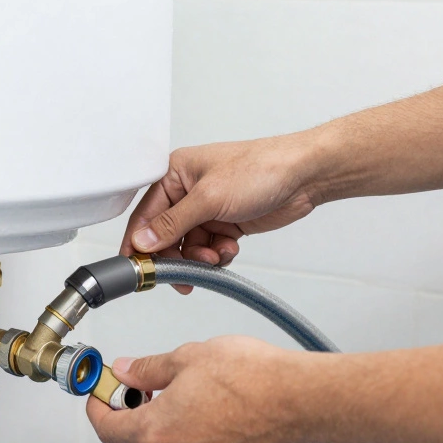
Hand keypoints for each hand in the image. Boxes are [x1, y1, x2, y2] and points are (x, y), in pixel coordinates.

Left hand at [85, 336, 321, 442]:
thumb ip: (148, 369)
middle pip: (137, 440)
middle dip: (133, 411)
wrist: (302, 400)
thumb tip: (127, 372)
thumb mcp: (187, 359)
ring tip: (184, 389)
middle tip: (142, 384)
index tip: (99, 394)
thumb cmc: (251, 378)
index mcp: (157, 432)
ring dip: (165, 422)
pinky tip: (208, 406)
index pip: (107, 430)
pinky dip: (191, 432)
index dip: (97, 409)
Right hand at [122, 135, 329, 292]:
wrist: (304, 176)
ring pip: (189, 247)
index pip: (146, 214)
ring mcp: (207, 209)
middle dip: (176, 256)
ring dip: (201, 258)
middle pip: (166, 236)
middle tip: (183, 274)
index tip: (138, 267)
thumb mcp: (208, 198)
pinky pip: (210, 249)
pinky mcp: (225, 223)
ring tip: (215, 256)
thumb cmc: (260, 169)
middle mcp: (188, 191)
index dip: (140, 243)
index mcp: (175, 173)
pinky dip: (218, 254)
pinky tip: (230, 247)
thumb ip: (172, 223)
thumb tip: (143, 242)